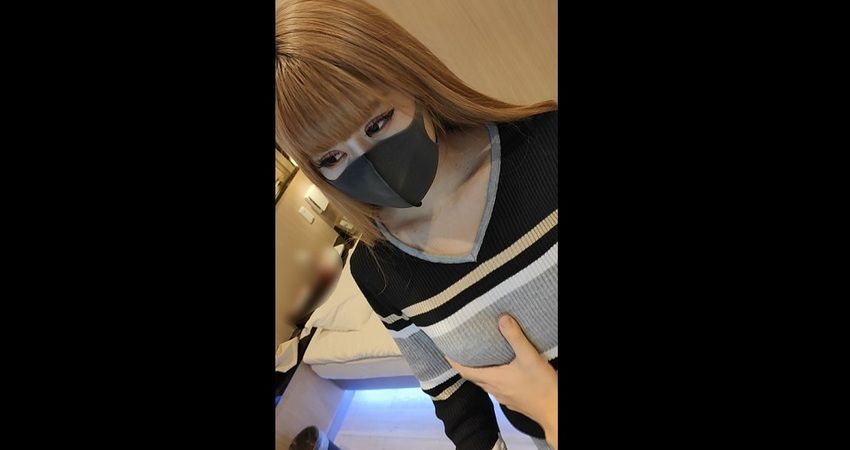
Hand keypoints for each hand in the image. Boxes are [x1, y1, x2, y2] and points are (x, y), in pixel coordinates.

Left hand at [445, 314, 557, 448]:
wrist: (554, 410)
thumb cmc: (541, 385)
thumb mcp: (529, 357)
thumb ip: (515, 337)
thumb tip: (501, 318)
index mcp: (493, 379)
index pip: (465, 371)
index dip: (454, 362)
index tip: (446, 351)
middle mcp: (494, 389)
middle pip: (473, 377)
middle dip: (465, 364)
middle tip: (462, 350)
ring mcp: (503, 397)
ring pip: (485, 383)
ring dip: (479, 371)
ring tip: (479, 357)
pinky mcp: (512, 400)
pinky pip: (495, 387)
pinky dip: (491, 377)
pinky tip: (500, 370)